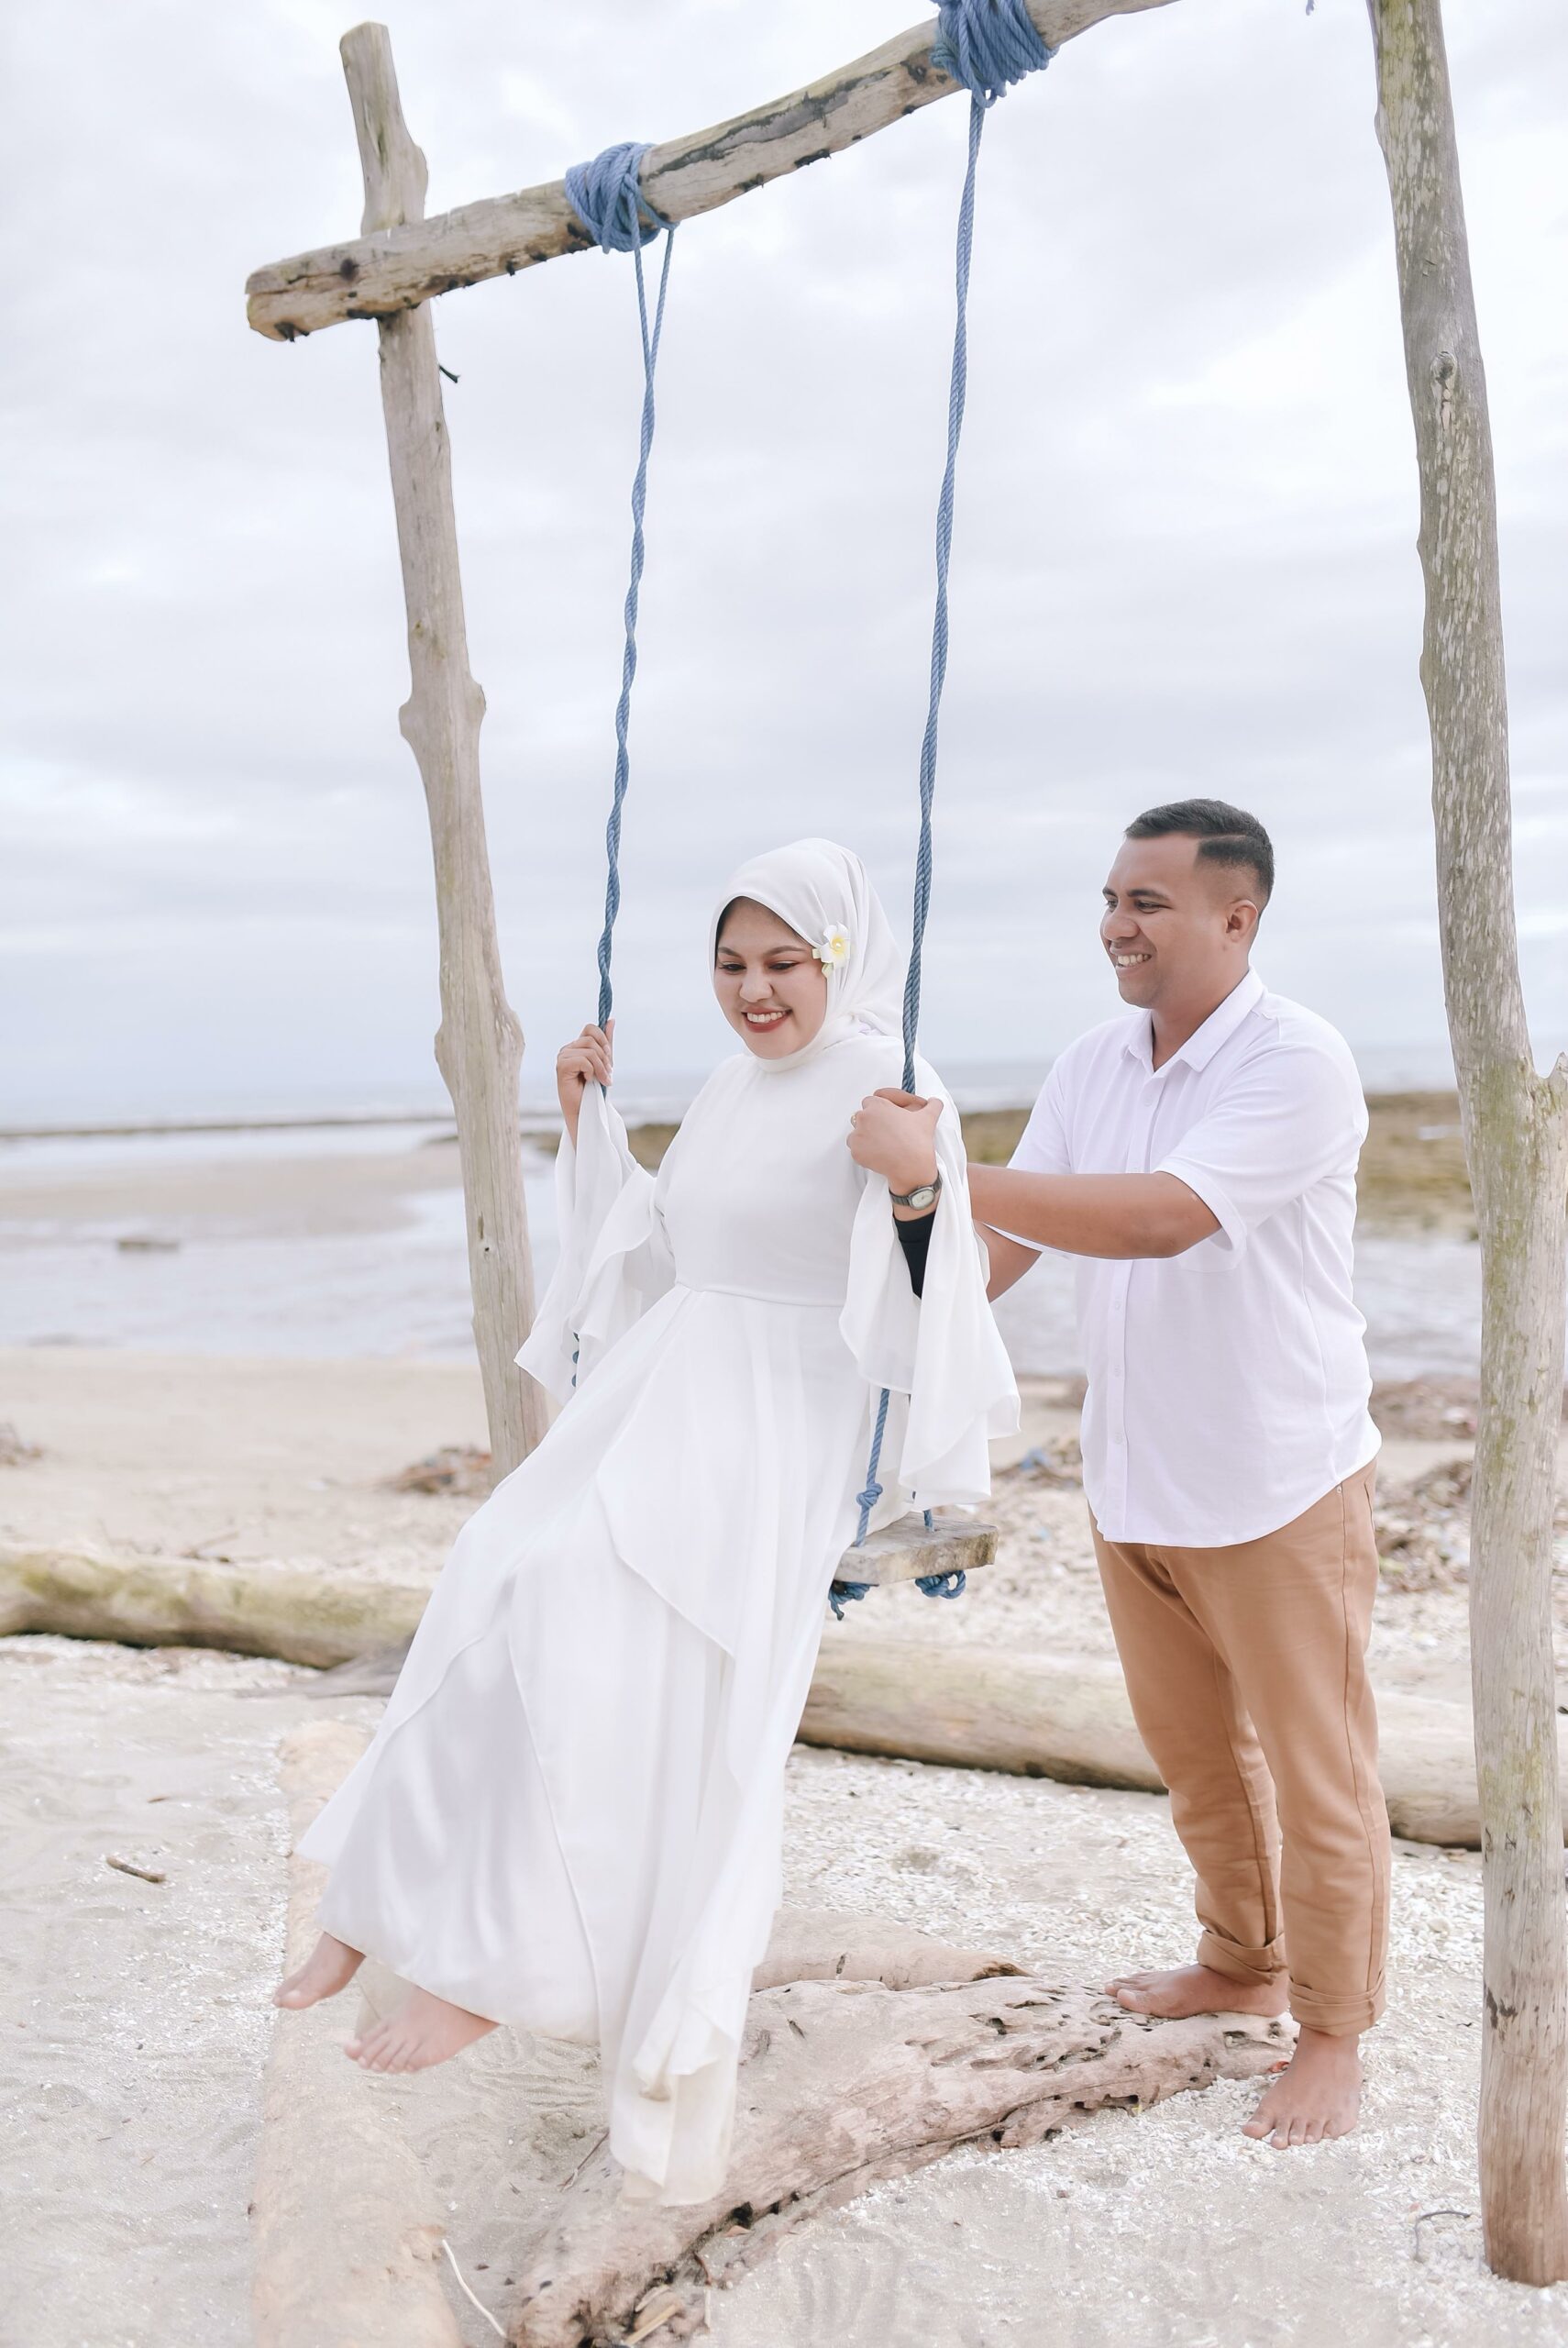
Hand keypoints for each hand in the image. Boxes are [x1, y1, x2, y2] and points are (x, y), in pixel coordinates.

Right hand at [556, 1020, 612, 1145]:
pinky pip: (584, 1060)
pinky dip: (591, 1072)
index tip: (609, 1057)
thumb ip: (606, 1042)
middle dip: (605, 1057)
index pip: (590, 1029)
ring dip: (601, 1068)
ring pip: (590, 1051)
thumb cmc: (594, 1089)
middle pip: (592, 1039)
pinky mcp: (561, 1067)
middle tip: (607, 1074)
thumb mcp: (604, 1062)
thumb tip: (611, 1019)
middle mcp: (567, 1049)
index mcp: (576, 1046)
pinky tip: (588, 1081)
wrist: (586, 1110)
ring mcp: (562, 1057)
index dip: (603, 1039)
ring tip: (601, 1080)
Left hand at [847, 1087, 941, 1196]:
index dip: (879, 1108)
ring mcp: (858, 1135)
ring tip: (880, 1142)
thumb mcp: (928, 1117)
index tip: (887, 1116)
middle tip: (885, 1131)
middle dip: (871, 1122)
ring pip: (857, 1132)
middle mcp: (864, 1117)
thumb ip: (933, 1105)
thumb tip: (935, 1102)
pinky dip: (863, 1150)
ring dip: (865, 1136)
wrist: (911, 1165)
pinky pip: (855, 1148)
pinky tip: (876, 1153)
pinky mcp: (856, 1151)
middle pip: (862, 1116)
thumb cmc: (917, 1140)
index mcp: (877, 1105)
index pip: (870, 1101)